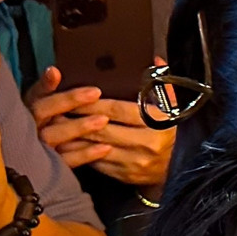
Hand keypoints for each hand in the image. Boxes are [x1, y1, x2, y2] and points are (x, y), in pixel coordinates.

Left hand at [28, 66, 175, 183]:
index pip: (116, 109)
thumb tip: (154, 59)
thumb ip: (161, 82)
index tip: (74, 96)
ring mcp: (135, 161)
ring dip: (73, 137)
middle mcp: (146, 142)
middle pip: (101, 128)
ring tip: (55, 126)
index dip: (92, 103)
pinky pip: (96, 163)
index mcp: (157, 121)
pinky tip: (68, 143)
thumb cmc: (170, 130)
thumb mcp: (171, 104)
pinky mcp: (125, 175)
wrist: (180, 166)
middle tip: (55, 110)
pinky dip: (79, 153)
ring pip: (95, 147)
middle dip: (75, 119)